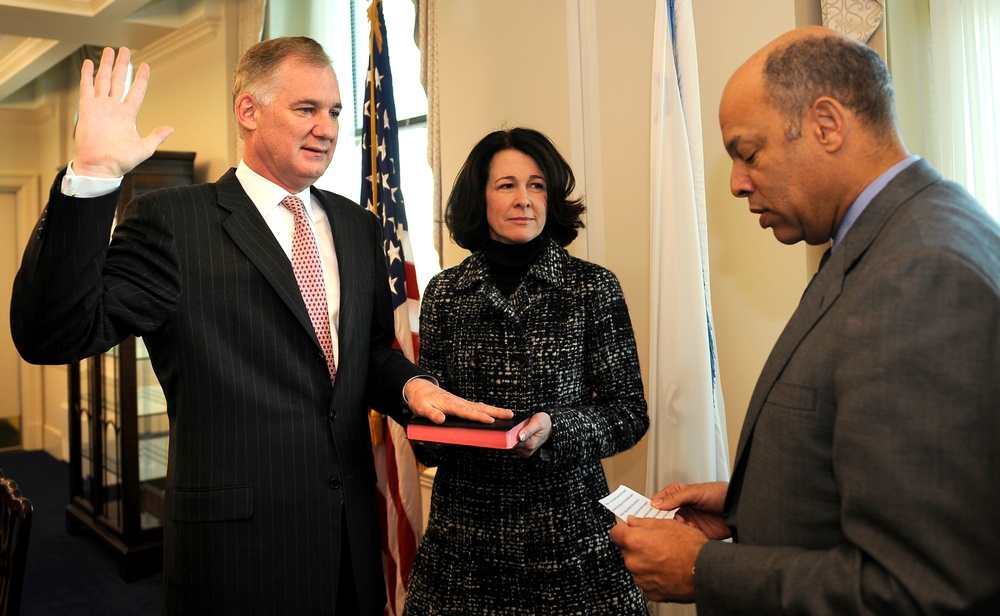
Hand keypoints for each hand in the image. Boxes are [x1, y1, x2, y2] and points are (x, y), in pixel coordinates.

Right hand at [73, 47, 172, 177]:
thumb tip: (171, 128)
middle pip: (119, 80)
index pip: (136, 91)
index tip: (145, 66)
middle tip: (125, 50)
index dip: (141, 78)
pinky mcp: (87, 108)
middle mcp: (114, 108)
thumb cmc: (121, 161)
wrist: (100, 167)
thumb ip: (156, 136)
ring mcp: (100, 106)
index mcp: (128, 115)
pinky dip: (87, 74)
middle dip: (122, 65)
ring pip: (104, 80)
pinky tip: (89, 62)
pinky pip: (87, 87)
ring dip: (107, 65)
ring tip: (110, 50)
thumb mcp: (144, 148)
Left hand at [404, 377, 512, 423]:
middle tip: (510, 414)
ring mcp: (461, 403)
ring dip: (494, 410)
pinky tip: (493, 413)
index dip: (479, 418)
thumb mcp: (421, 408)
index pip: (468, 412)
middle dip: (495, 412)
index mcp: (451, 404)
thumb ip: (431, 414)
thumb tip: (441, 420)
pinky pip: (476, 408)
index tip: (491, 421)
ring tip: (508, 414)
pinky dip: (487, 410)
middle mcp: (459, 402)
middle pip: (480, 408)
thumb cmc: (420, 399)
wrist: (419, 388)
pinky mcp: (460, 405)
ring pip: (480, 407)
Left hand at [511, 412, 550, 457]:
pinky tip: (519, 435)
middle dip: (510, 436)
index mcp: (530, 444)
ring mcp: (526, 451)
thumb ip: (528, 430)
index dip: (508, 436)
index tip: (510, 429)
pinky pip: (515, 447)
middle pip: (511, 445)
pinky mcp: (524, 451)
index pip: (512, 443)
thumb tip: (520, 437)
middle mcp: (528, 450)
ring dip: (512, 438)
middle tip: (517, 427)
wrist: (550, 427)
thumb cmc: (544, 423)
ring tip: (520, 430)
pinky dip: (514, 441)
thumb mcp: (537, 422)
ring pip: (512, 446)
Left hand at [609, 516, 706, 602]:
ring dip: (645, 562)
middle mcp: (634, 562)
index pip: (615, 533)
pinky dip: (653, 576)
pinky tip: (667, 570)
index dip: (623, 530)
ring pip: (636, 566)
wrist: (707, 571)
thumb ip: (644, 523)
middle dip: (637, 546)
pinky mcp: (650, 592)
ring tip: (665, 558)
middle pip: (627, 550)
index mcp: (635, 542)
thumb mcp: (669, 525)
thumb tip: (632, 521)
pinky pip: (646, 581)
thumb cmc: (692, 548)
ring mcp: (641, 579)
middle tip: (655, 544)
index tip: (628, 530)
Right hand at [651, 481, 730, 539]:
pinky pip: (684, 538)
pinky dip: (684, 538)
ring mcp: (689, 521)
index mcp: (679, 495)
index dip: (651, 507)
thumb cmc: (720, 494)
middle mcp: (682, 508)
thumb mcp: (696, 492)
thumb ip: (675, 497)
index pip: (659, 501)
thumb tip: (656, 503)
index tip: (644, 514)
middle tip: (659, 524)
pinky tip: (688, 534)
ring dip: (674, 530)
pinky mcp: (696, 533)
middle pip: (664, 517)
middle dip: (661, 521)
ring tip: (678, 528)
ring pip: (673, 529)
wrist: (739, 509)